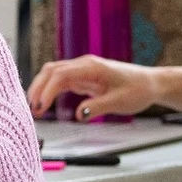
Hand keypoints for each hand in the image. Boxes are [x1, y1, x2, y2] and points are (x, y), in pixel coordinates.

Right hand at [26, 56, 161, 120]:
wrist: (150, 83)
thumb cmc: (138, 90)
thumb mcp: (120, 102)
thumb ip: (97, 107)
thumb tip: (78, 116)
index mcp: (92, 67)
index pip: (61, 74)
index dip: (47, 90)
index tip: (40, 107)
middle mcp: (84, 65)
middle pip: (51, 71)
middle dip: (38, 88)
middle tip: (31, 110)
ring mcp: (82, 70)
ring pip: (53, 75)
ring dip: (41, 89)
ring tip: (34, 109)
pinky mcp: (82, 77)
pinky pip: (60, 81)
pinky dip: (49, 91)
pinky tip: (44, 103)